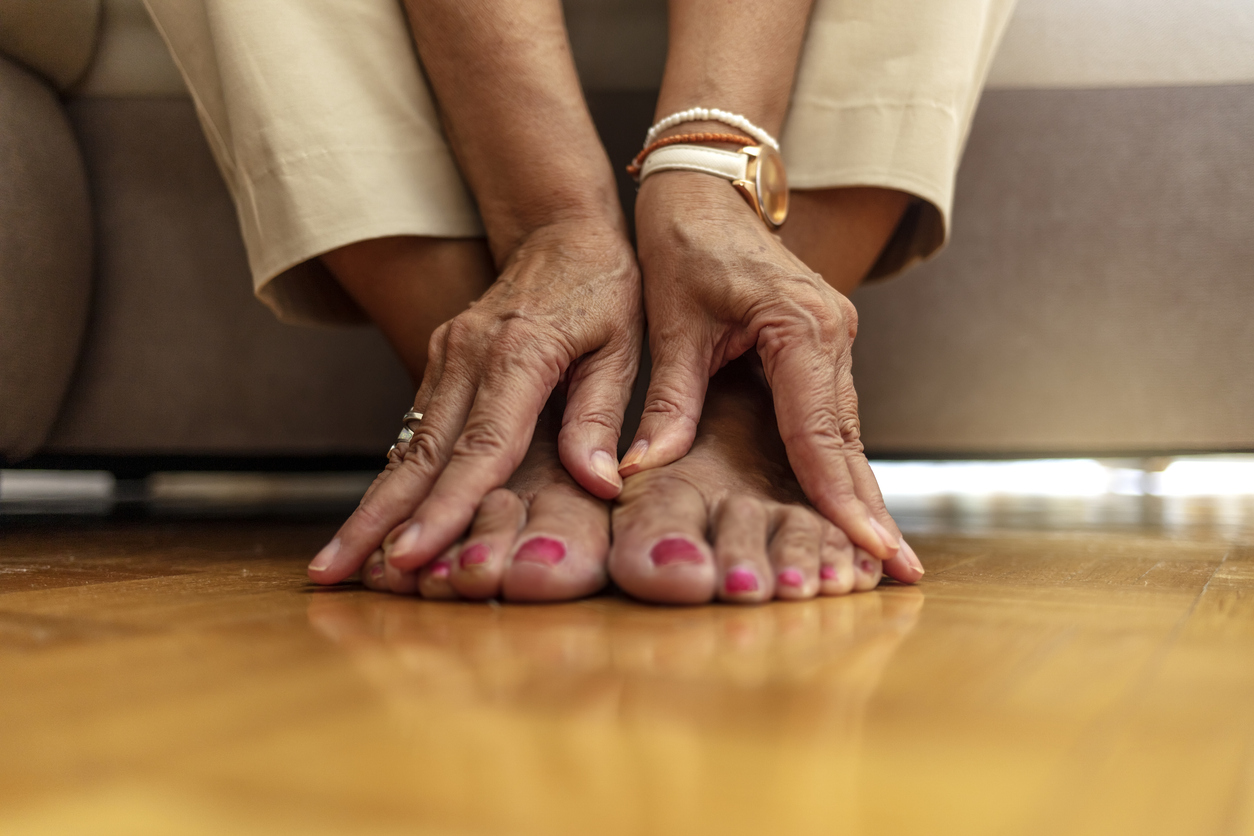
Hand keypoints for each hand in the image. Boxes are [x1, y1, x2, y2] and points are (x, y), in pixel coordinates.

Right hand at [309, 220, 641, 582]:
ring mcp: (446, 357)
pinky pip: (413, 430)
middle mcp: (467, 356)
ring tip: (336, 560)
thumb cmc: (604, 289)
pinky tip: (371, 519)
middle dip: (376, 520)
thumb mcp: (624, 347)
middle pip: (420, 454)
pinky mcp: (439, 361)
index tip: (412, 555)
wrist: (561, 229)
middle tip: (335, 572)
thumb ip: (601, 416)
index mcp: (519, 354)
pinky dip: (392, 478)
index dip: (446, 507)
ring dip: (370, 506)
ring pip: (405, 446)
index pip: (479, 447)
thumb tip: (599, 484)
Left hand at [625, 172, 910, 576]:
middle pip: (848, 440)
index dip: (839, 497)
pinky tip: (847, 505)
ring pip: (846, 431)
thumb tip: (647, 468)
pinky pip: (833, 414)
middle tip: (900, 573)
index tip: (869, 548)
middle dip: (868, 508)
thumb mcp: (671, 324)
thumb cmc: (684, 244)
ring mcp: (834, 338)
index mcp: (800, 327)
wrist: (707, 189)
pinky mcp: (822, 344)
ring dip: (858, 490)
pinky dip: (837, 461)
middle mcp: (832, 333)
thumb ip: (668, 400)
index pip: (820, 431)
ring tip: (880, 555)